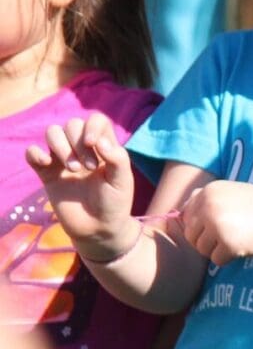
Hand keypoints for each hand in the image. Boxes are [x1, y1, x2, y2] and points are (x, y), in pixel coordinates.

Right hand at [25, 114, 140, 258]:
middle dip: (78, 142)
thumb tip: (98, 141)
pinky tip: (47, 163)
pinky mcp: (47, 173)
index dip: (92, 126)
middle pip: (72, 124)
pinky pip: (33, 152)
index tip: (93, 144)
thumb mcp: (123, 181)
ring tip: (73, 169)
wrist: (98, 228)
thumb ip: (117, 158)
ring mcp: (63, 159)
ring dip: (60, 146)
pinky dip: (36, 152)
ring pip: (52, 132)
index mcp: (104, 147)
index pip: (95, 120)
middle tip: (88, 167)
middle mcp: (82, 149)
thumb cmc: (115, 203)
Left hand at [177, 181, 252, 265]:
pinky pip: (216, 260)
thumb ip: (208, 198)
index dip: (202, 226)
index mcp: (209, 191)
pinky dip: (229, 258)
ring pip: (201, 249)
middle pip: (191, 235)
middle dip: (208, 240)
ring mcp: (218, 224)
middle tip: (230, 236)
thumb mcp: (234, 192)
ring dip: (218, 250)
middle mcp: (209, 206)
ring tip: (238, 240)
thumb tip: (180, 210)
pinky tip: (244, 247)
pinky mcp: (228, 243)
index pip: (187, 216)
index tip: (222, 225)